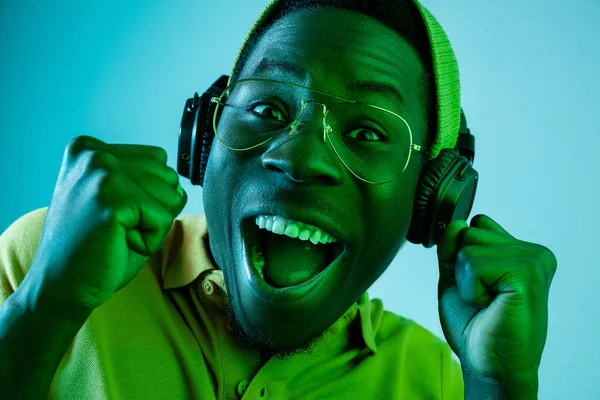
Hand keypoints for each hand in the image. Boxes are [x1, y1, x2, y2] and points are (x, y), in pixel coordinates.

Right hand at [27, 135, 187, 312]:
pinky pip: (163, 219)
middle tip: (115, 230)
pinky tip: (117, 245)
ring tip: (115, 236)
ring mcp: (101, 172)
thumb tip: (180, 183)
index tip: (112, 215)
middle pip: (168, 176)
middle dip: (153, 211)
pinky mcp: (111, 198)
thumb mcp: (122, 200)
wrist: (61, 287)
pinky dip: (149, 241)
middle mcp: (93, 153)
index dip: (148, 197)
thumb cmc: (97, 248)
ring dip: (152, 226)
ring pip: (171, 196)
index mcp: (90, 148)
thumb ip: (147, 180)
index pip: (158, 161)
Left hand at [436, 214, 556, 386]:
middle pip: (469, 230)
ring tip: (487, 302)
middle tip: (482, 298)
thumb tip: (456, 224)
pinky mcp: (527, 272)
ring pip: (468, 245)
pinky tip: (490, 305)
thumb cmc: (475, 325)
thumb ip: (453, 247)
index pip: (473, 224)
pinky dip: (470, 288)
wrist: (489, 363)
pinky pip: (472, 262)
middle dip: (462, 268)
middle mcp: (533, 251)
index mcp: (520, 251)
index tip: (478, 287)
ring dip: (466, 280)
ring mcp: (534, 260)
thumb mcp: (455, 277)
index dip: (461, 256)